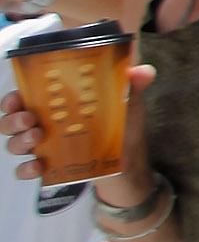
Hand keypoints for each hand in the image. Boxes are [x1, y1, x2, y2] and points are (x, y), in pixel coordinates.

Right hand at [0, 62, 144, 181]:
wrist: (130, 167)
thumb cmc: (124, 129)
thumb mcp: (129, 105)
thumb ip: (134, 85)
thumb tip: (142, 71)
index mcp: (58, 104)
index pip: (24, 97)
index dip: (13, 98)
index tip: (17, 98)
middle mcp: (45, 124)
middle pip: (11, 120)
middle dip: (13, 119)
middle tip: (29, 119)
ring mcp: (45, 147)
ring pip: (14, 143)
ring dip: (18, 141)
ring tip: (36, 138)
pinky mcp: (49, 168)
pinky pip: (24, 170)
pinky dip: (26, 169)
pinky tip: (38, 166)